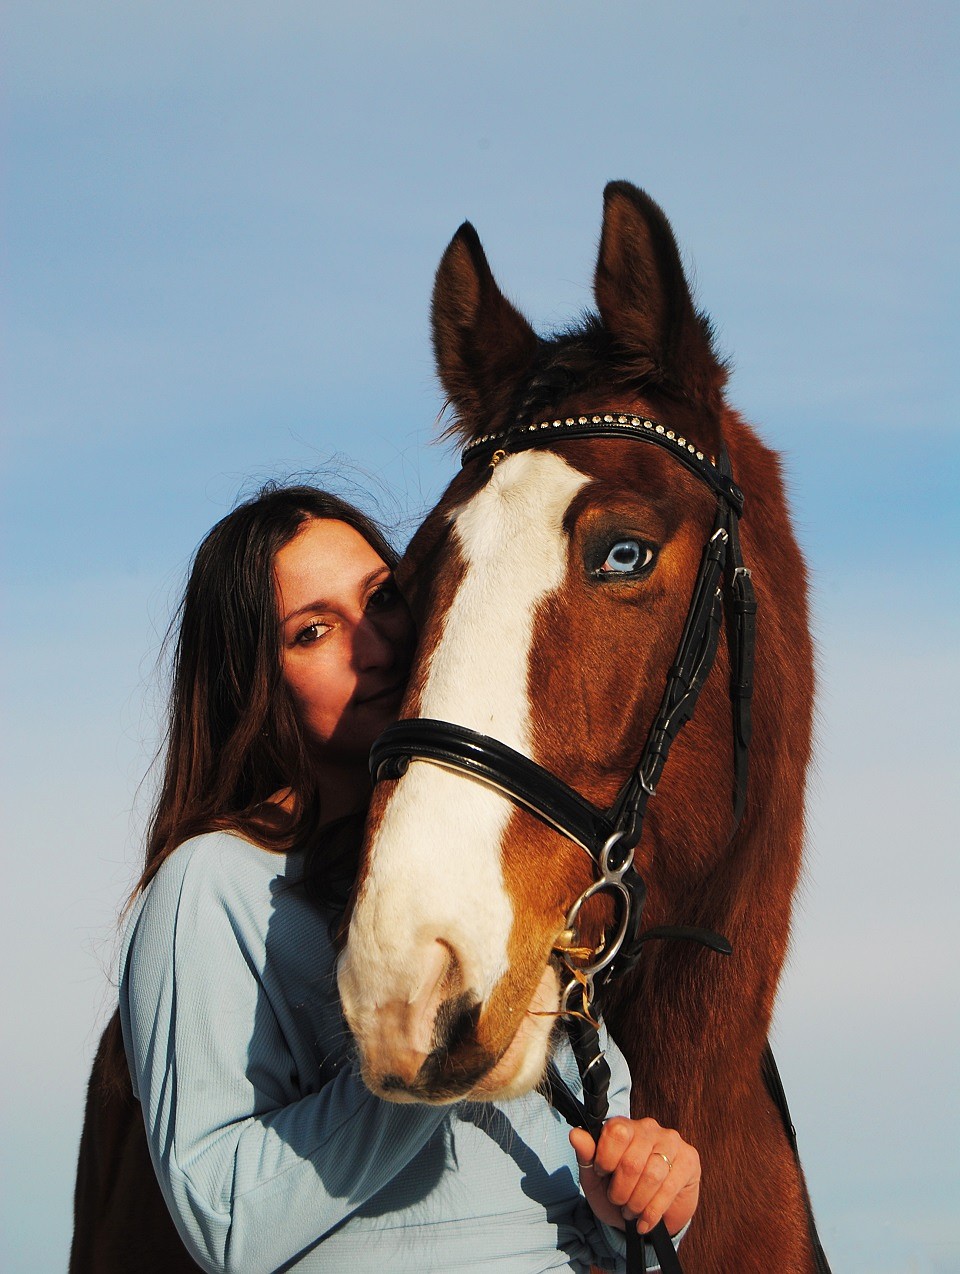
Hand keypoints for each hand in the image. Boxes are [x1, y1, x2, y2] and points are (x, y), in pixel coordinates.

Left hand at [569, 1117, 699, 1236]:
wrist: (645, 1217)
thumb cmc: (618, 1192)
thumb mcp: (595, 1180)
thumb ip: (586, 1156)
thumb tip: (575, 1134)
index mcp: (625, 1126)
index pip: (616, 1132)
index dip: (606, 1159)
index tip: (602, 1174)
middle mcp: (649, 1128)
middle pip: (633, 1160)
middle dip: (621, 1191)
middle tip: (618, 1202)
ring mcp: (672, 1142)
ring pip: (652, 1175)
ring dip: (637, 1203)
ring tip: (631, 1212)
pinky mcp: (689, 1160)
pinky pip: (670, 1187)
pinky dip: (653, 1212)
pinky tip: (645, 1222)